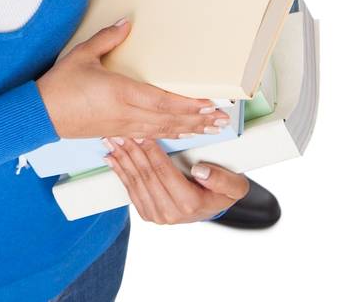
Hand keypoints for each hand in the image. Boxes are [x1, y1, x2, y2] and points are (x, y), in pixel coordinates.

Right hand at [36, 19, 228, 139]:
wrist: (42, 114)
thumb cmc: (60, 85)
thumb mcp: (82, 55)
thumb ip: (107, 38)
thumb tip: (127, 24)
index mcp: (119, 92)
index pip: (162, 101)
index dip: (188, 104)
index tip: (209, 103)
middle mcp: (126, 113)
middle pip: (169, 119)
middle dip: (198, 120)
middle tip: (222, 120)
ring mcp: (123, 126)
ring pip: (163, 130)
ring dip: (189, 129)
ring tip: (211, 129)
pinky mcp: (118, 132)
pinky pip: (151, 135)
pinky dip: (170, 134)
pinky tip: (181, 133)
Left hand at [103, 136, 248, 223]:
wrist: (212, 207)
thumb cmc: (222, 192)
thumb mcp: (234, 185)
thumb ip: (222, 179)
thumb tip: (201, 170)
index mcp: (189, 204)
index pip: (164, 171)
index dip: (151, 151)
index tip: (142, 132)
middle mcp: (170, 213)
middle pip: (146, 175)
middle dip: (132, 151)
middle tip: (120, 132)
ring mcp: (157, 215)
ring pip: (135, 181)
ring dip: (122, 159)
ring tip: (111, 140)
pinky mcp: (147, 213)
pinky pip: (130, 189)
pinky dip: (119, 171)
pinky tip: (112, 157)